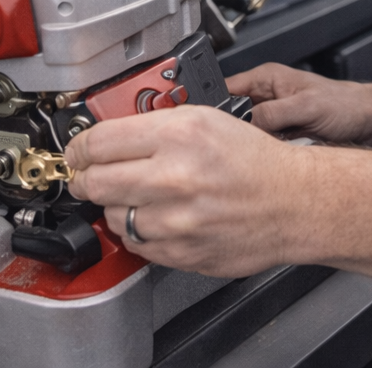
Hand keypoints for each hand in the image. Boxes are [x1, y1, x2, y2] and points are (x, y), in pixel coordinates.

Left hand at [64, 104, 309, 277]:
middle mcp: (173, 177)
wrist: (294, 202)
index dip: (79, 147)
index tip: (77, 152)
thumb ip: (154, 124)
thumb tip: (107, 135)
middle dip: (87, 178)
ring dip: (118, 206)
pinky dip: (141, 230)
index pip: (97, 142)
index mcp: (178, 135)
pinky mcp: (179, 252)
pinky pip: (136, 243)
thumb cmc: (255, 161)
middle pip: (94, 182)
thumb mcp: (207, 119)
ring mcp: (174, 220)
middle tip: (92, 175)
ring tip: (142, 195)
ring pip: (112, 216)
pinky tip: (162, 216)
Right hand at [225, 62, 371, 142]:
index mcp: (267, 77)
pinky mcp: (282, 133)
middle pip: (234, 115)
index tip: (216, 126)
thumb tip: (245, 125)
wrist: (368, 121)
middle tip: (250, 140)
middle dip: (237, 130)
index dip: (217, 107)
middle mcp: (267, 95)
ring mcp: (274, 115)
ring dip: (256, 143)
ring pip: (248, 133)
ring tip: (272, 145)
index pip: (227, 88)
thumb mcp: (305, 107)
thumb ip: (272, 114)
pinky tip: (279, 153)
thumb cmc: (345, 104)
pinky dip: (268, 151)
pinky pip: (264, 145)